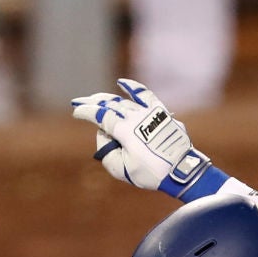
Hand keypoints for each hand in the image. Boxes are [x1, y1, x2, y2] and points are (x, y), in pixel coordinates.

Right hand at [69, 78, 215, 198]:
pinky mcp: (160, 113)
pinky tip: (122, 83)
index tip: (76, 112)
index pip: (100, 116)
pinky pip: (146, 96)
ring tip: (98, 99)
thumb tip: (104, 134)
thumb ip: (106, 152)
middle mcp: (135, 116)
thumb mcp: (120, 169)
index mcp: (124, 130)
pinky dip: (133, 88)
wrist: (181, 171)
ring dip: (109, 99)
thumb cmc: (150, 173)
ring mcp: (149, 113)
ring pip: (125, 102)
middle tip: (80, 102)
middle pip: (110, 104)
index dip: (86, 112)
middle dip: (93, 102)